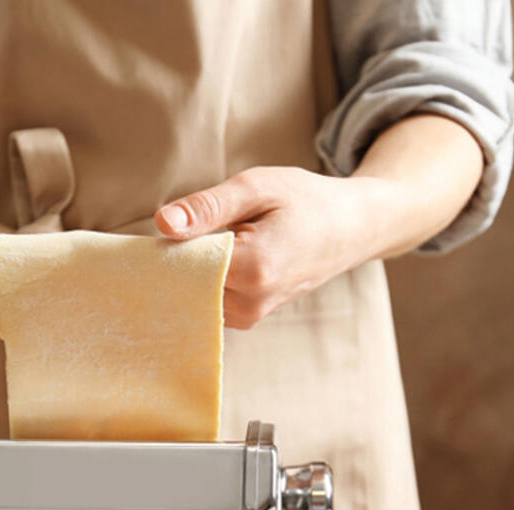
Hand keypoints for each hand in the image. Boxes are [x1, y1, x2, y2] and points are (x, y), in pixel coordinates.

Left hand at [155, 166, 384, 328]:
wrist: (351, 229)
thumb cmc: (307, 201)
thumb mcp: (257, 187)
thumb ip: (208, 207)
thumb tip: (162, 224)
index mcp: (253, 268)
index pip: (183, 265)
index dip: (168, 244)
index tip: (167, 226)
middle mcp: (251, 302)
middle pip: (186, 285)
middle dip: (178, 258)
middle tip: (190, 227)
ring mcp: (252, 316)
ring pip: (195, 295)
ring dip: (192, 270)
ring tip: (215, 239)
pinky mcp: (250, 318)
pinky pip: (209, 301)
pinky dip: (204, 281)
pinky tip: (218, 259)